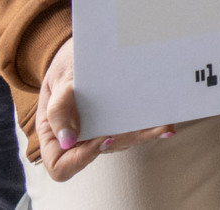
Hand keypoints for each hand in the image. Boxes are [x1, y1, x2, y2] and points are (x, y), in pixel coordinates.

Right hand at [36, 38, 173, 180]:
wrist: (79, 53)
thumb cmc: (64, 68)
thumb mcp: (58, 81)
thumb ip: (58, 108)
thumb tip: (69, 141)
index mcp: (53, 137)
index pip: (61, 166)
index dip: (82, 159)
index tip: (103, 138)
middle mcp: (77, 140)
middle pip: (99, 152)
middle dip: (125, 141)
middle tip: (147, 130)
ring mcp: (98, 132)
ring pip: (120, 142)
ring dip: (143, 136)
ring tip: (164, 127)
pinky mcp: (116, 122)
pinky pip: (131, 130)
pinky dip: (147, 127)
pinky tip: (165, 125)